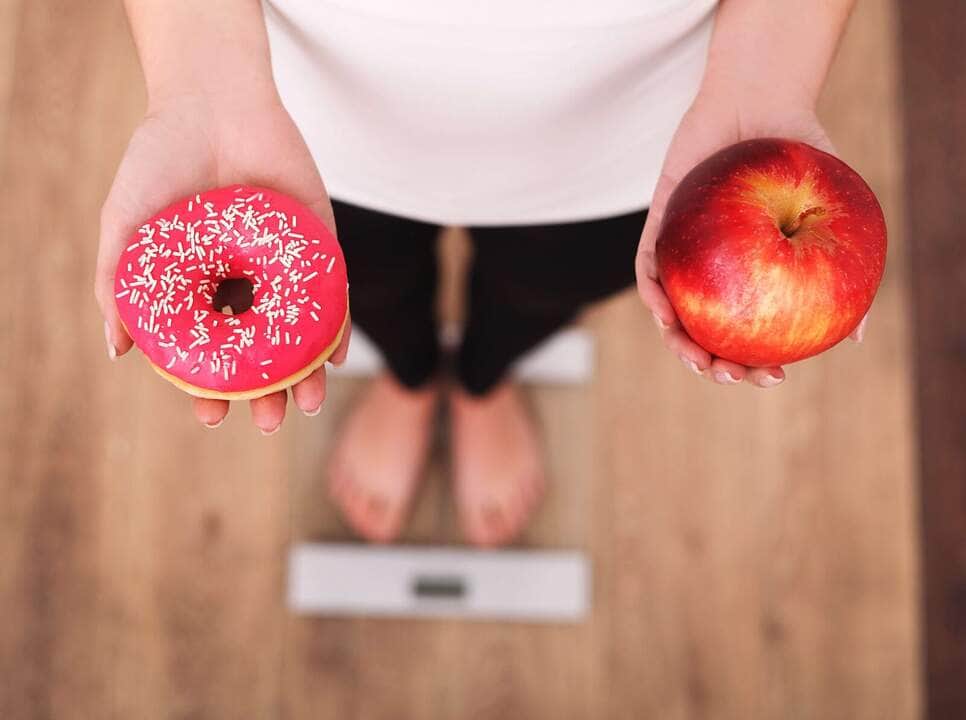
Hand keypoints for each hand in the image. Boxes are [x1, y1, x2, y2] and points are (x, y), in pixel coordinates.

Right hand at [95, 91, 350, 431]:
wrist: (212, 100)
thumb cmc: (160, 160)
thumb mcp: (126, 224)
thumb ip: (117, 284)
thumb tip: (117, 350)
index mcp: (202, 287)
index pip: (211, 350)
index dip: (211, 387)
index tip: (211, 416)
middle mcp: (245, 284)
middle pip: (261, 351)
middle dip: (265, 392)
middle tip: (268, 422)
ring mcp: (284, 267)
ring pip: (299, 333)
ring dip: (304, 373)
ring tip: (303, 404)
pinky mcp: (319, 245)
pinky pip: (333, 294)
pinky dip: (336, 327)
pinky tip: (334, 358)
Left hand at [635, 90, 865, 386]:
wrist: (761, 99)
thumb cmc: (800, 154)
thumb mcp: (832, 211)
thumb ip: (841, 268)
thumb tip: (857, 336)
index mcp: (752, 274)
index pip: (749, 332)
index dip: (756, 362)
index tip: (773, 376)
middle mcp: (716, 269)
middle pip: (706, 331)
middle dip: (713, 365)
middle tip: (731, 376)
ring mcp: (684, 251)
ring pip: (672, 311)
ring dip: (678, 342)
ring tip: (698, 360)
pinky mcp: (658, 226)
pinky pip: (648, 267)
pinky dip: (654, 294)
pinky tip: (665, 312)